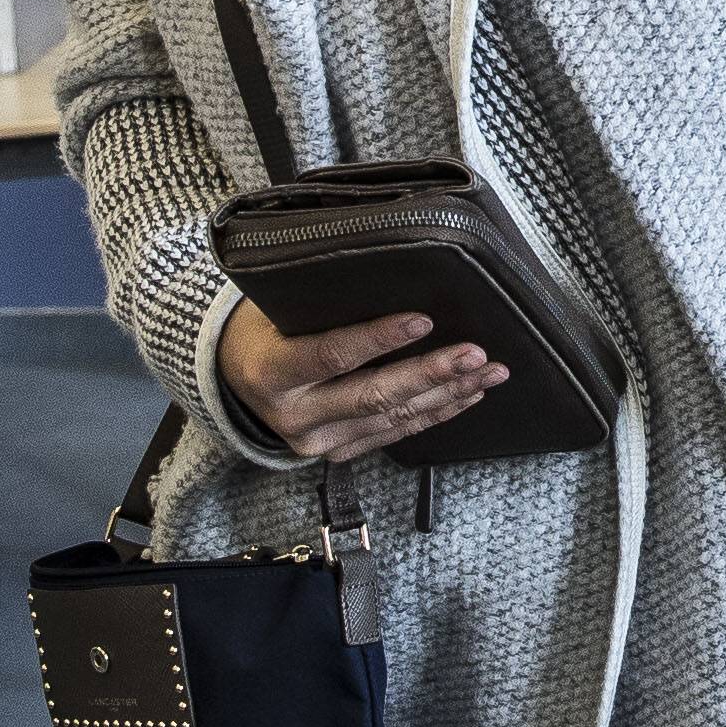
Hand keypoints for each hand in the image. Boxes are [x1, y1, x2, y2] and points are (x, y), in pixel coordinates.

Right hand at [217, 298, 497, 462]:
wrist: (235, 380)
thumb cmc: (262, 328)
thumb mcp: (274, 308)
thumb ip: (324, 303)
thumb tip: (394, 273)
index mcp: (272, 374)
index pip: (332, 355)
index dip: (378, 339)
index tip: (423, 319)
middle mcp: (295, 417)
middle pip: (373, 396)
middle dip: (431, 374)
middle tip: (475, 354)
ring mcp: (319, 443)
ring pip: (394, 419)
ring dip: (449, 394)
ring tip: (489, 371)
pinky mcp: (340, 454)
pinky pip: (397, 434)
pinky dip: (436, 413)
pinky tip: (469, 394)